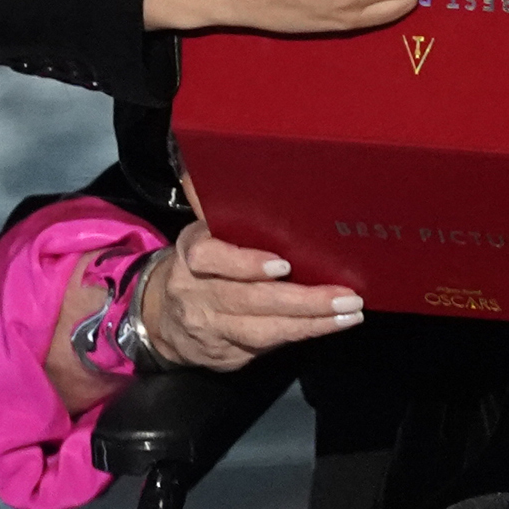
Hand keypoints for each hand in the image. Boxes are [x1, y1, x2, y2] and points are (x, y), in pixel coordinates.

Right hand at [43, 220, 361, 409]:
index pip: (210, 259)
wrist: (158, 320)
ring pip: (262, 331)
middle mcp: (196, 295)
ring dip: (311, 323)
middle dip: (303, 300)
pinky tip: (333, 325)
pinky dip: (303, 335)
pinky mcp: (225, 355)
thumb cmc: (198, 265)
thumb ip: (213, 199)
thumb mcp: (200, 230)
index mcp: (191, 254)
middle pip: (248, 300)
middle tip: (344, 294)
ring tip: (349, 311)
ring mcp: (210, 329)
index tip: (282, 264)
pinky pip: (268, 347)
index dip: (245, 263)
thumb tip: (218, 153)